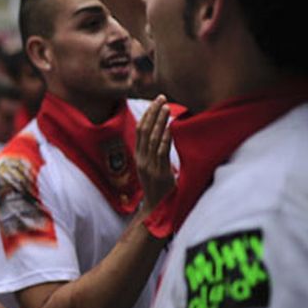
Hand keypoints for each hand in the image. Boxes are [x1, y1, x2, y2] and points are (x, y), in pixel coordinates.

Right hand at [135, 95, 173, 212]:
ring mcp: (149, 166)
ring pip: (152, 139)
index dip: (148, 115)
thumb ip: (155, 154)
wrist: (156, 210)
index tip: (156, 102)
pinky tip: (169, 128)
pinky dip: (164, 139)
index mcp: (139, 157)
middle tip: (161, 98)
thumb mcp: (153, 169)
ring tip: (166, 108)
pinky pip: (160, 153)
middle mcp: (141, 159)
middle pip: (144, 130)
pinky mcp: (159, 173)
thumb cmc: (159, 189)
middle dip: (153, 113)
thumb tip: (165, 136)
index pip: (140, 130)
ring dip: (160, 122)